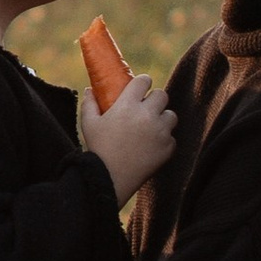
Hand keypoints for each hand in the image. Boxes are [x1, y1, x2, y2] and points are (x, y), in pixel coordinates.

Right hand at [82, 73, 175, 198]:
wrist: (110, 179)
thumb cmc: (98, 149)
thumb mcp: (89, 124)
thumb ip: (90, 104)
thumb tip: (90, 90)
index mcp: (127, 105)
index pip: (144, 81)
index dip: (143, 82)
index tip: (141, 88)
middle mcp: (147, 115)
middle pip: (162, 95)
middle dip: (155, 99)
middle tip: (147, 108)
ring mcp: (160, 131)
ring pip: (171, 115)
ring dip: (163, 119)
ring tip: (151, 127)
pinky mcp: (168, 147)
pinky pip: (171, 137)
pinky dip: (164, 141)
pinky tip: (151, 146)